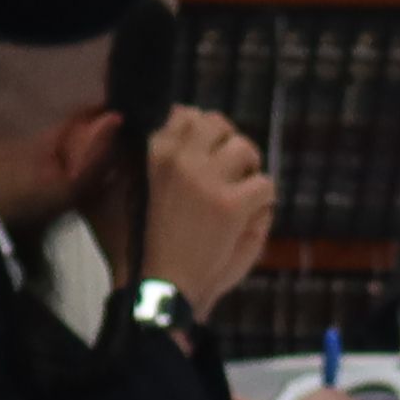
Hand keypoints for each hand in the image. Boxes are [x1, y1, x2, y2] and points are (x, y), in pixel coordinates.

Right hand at [138, 106, 275, 304]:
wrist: (160, 286)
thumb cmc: (149, 242)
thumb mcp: (134, 188)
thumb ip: (155, 150)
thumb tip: (178, 112)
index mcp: (154, 154)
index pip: (186, 115)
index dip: (203, 134)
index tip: (204, 158)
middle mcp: (179, 158)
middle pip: (218, 124)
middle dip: (229, 143)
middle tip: (230, 172)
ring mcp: (206, 180)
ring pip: (245, 149)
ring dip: (249, 170)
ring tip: (240, 193)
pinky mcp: (231, 204)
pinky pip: (265, 185)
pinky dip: (263, 202)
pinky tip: (248, 218)